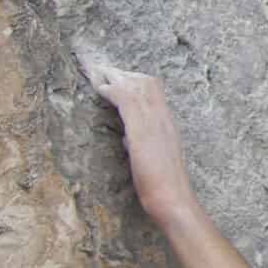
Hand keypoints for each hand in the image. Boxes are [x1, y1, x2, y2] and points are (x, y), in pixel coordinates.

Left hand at [95, 69, 196, 221]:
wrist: (172, 198)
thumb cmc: (163, 186)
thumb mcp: (153, 160)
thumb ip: (142, 145)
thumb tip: (129, 139)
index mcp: (167, 125)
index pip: (154, 92)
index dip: (134, 82)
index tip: (117, 77)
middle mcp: (163, 118)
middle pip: (146, 82)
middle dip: (122, 73)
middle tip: (101, 69)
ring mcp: (154, 121)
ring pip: (136, 85)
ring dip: (114, 76)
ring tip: (95, 71)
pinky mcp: (141, 129)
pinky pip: (126, 98)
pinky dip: (111, 89)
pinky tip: (98, 88)